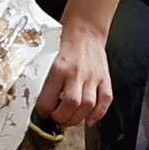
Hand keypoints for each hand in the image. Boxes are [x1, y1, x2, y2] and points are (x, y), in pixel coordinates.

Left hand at [35, 16, 114, 132]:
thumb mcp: (49, 59)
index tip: (44, 113)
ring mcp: (93, 76)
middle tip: (58, 118)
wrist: (86, 30)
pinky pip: (105, 100)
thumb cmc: (66, 43)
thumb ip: (47, 80)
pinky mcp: (105, 78)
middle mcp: (76, 73)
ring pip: (88, 105)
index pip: (48, 99)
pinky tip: (90, 119)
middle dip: (62, 118)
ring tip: (71, 119)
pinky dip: (98, 114)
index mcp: (58, 69)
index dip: (44, 112)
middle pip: (71, 104)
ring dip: (78, 119)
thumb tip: (43, 103)